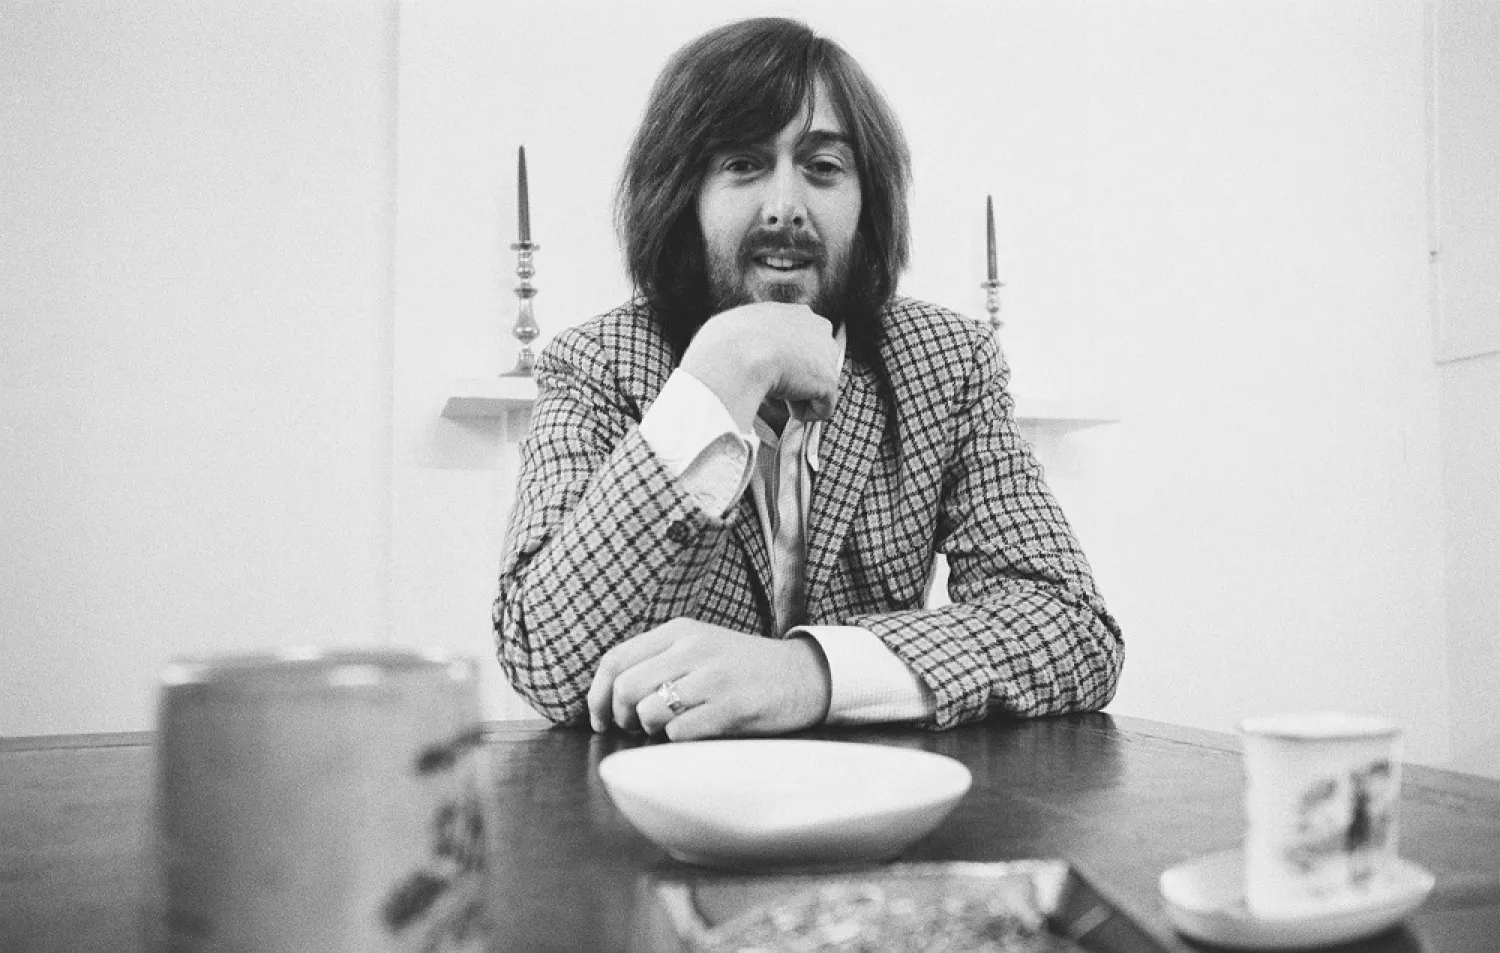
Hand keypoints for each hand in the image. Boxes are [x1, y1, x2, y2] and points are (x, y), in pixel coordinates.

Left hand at [586, 619, 831, 740]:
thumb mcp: (699, 646)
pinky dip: (677, 740)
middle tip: (633, 728)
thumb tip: (608, 697)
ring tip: (666, 728)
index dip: (597, 695)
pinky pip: (680, 732)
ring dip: (649, 730)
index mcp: (680, 630)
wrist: (803, 675)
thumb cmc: (743, 668)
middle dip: (620, 717)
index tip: (599, 719)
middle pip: (625, 687)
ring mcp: (714, 677)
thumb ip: (658, 660)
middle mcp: (693, 648)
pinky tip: (694, 732)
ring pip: (649, 710)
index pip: (615, 659)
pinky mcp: (732, 706)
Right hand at [680, 303, 841, 431]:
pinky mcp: (829, 380)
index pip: (803, 342)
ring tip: (774, 395)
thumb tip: (735, 351)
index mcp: (797, 314)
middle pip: (814, 363)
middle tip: (770, 386)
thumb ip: (752, 337)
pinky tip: (785, 407)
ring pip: (817, 386)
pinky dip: (805, 414)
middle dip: (796, 379)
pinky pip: (823, 409)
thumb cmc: (726, 342)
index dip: (787, 362)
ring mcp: (826, 354)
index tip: (768, 371)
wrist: (735, 353)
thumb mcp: (737, 328)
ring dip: (797, 396)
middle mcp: (818, 327)